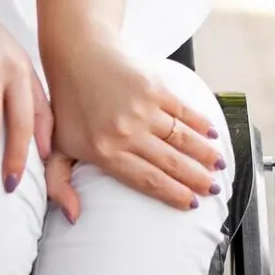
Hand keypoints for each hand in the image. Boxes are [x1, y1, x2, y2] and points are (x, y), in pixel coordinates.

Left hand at [41, 28, 225, 222]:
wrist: (77, 55)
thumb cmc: (67, 105)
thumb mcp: (55, 147)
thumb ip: (59, 184)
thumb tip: (72, 218)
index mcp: (105, 151)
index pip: (147, 179)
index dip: (174, 194)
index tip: (191, 203)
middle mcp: (126, 133)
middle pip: (171, 163)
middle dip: (197, 179)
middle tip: (213, 189)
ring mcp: (142, 109)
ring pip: (182, 139)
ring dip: (205, 154)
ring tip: (219, 166)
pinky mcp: (154, 88)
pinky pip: (183, 112)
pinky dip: (201, 124)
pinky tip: (213, 135)